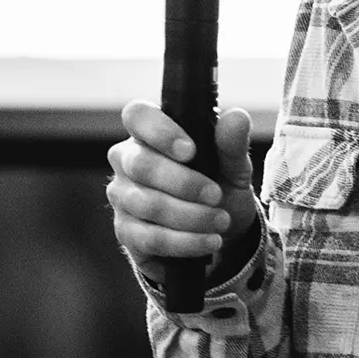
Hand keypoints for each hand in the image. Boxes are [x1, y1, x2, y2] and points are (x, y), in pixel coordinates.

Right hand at [106, 104, 258, 273]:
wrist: (218, 233)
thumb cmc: (218, 187)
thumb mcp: (233, 166)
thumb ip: (233, 143)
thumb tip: (236, 117)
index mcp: (150, 133)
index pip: (137, 116)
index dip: (159, 131)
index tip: (191, 151)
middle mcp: (127, 160)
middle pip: (140, 165)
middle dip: (184, 183)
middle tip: (216, 195)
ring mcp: (122, 196)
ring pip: (147, 204)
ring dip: (191, 216)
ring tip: (221, 222)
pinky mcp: (125, 231)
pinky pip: (150, 237)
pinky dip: (185, 241)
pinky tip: (209, 241)